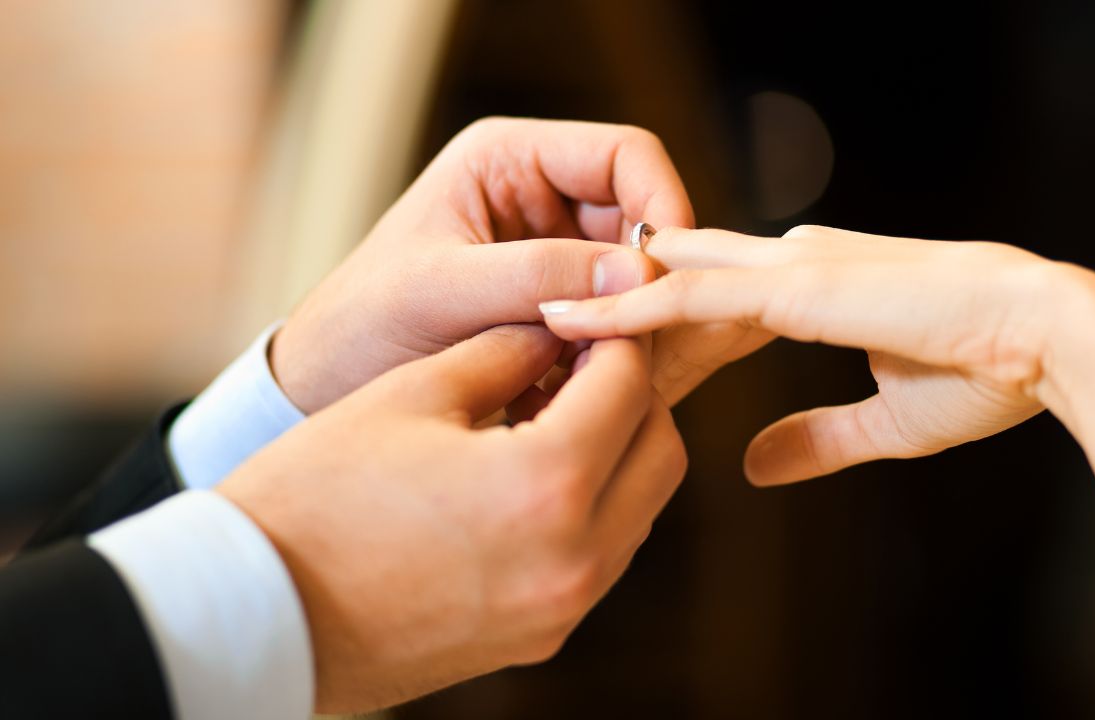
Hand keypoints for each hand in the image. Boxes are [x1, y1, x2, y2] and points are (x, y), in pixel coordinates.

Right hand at [217, 324, 685, 711]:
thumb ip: (505, 352)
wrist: (255, 613)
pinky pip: (604, 553)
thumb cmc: (315, 495)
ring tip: (558, 411)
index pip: (629, 384)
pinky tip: (537, 472)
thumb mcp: (412, 394)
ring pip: (642, 505)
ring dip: (620, 450)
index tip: (593, 313)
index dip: (616, 335)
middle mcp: (575, 556)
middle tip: (582, 360)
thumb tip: (559, 331)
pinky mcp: (541, 636)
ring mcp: (562, 607)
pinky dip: (595, 504)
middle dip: (632, 393)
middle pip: (660, 448)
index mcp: (545, 482)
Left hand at [271, 117, 694, 412]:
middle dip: (649, 277)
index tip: (669, 270)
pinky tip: (589, 394)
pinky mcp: (556, 309)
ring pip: (634, 277)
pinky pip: (614, 321)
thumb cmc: (361, 326)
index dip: (662, 203)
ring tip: (613, 376)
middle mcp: (539, 198)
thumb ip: (536, 276)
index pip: (624, 155)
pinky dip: (612, 355)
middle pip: (640, 219)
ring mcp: (550, 255)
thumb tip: (638, 272)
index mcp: (509, 160)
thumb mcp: (442, 292)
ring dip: (632, 324)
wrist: (324, 389)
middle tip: (652, 339)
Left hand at [541, 224, 1094, 484]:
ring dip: (604, 300)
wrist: (1049, 340)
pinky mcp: (802, 284)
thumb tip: (753, 466)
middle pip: (678, 282)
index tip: (598, 361)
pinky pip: (697, 293)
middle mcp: (792, 266)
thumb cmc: (986, 372)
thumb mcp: (882, 423)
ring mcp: (794, 269)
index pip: (710, 304)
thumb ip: (813, 438)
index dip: (654, 329)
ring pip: (671, 279)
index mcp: (810, 291)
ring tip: (529, 316)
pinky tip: (581, 319)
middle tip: (542, 333)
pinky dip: (636, 307)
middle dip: (616, 307)